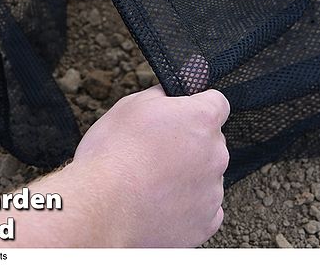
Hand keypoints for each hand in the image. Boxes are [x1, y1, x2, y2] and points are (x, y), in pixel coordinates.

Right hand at [72, 83, 229, 246]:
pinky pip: (205, 208)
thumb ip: (162, 96)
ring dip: (187, 175)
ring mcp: (213, 190)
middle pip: (211, 141)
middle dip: (190, 142)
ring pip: (207, 175)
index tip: (181, 115)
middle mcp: (215, 153)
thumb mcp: (131, 105)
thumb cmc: (112, 154)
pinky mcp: (205, 222)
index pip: (217, 102)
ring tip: (151, 180)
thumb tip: (170, 96)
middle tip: (156, 150)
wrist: (102, 208)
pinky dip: (187, 205)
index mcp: (201, 119)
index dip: (197, 106)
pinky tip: (160, 201)